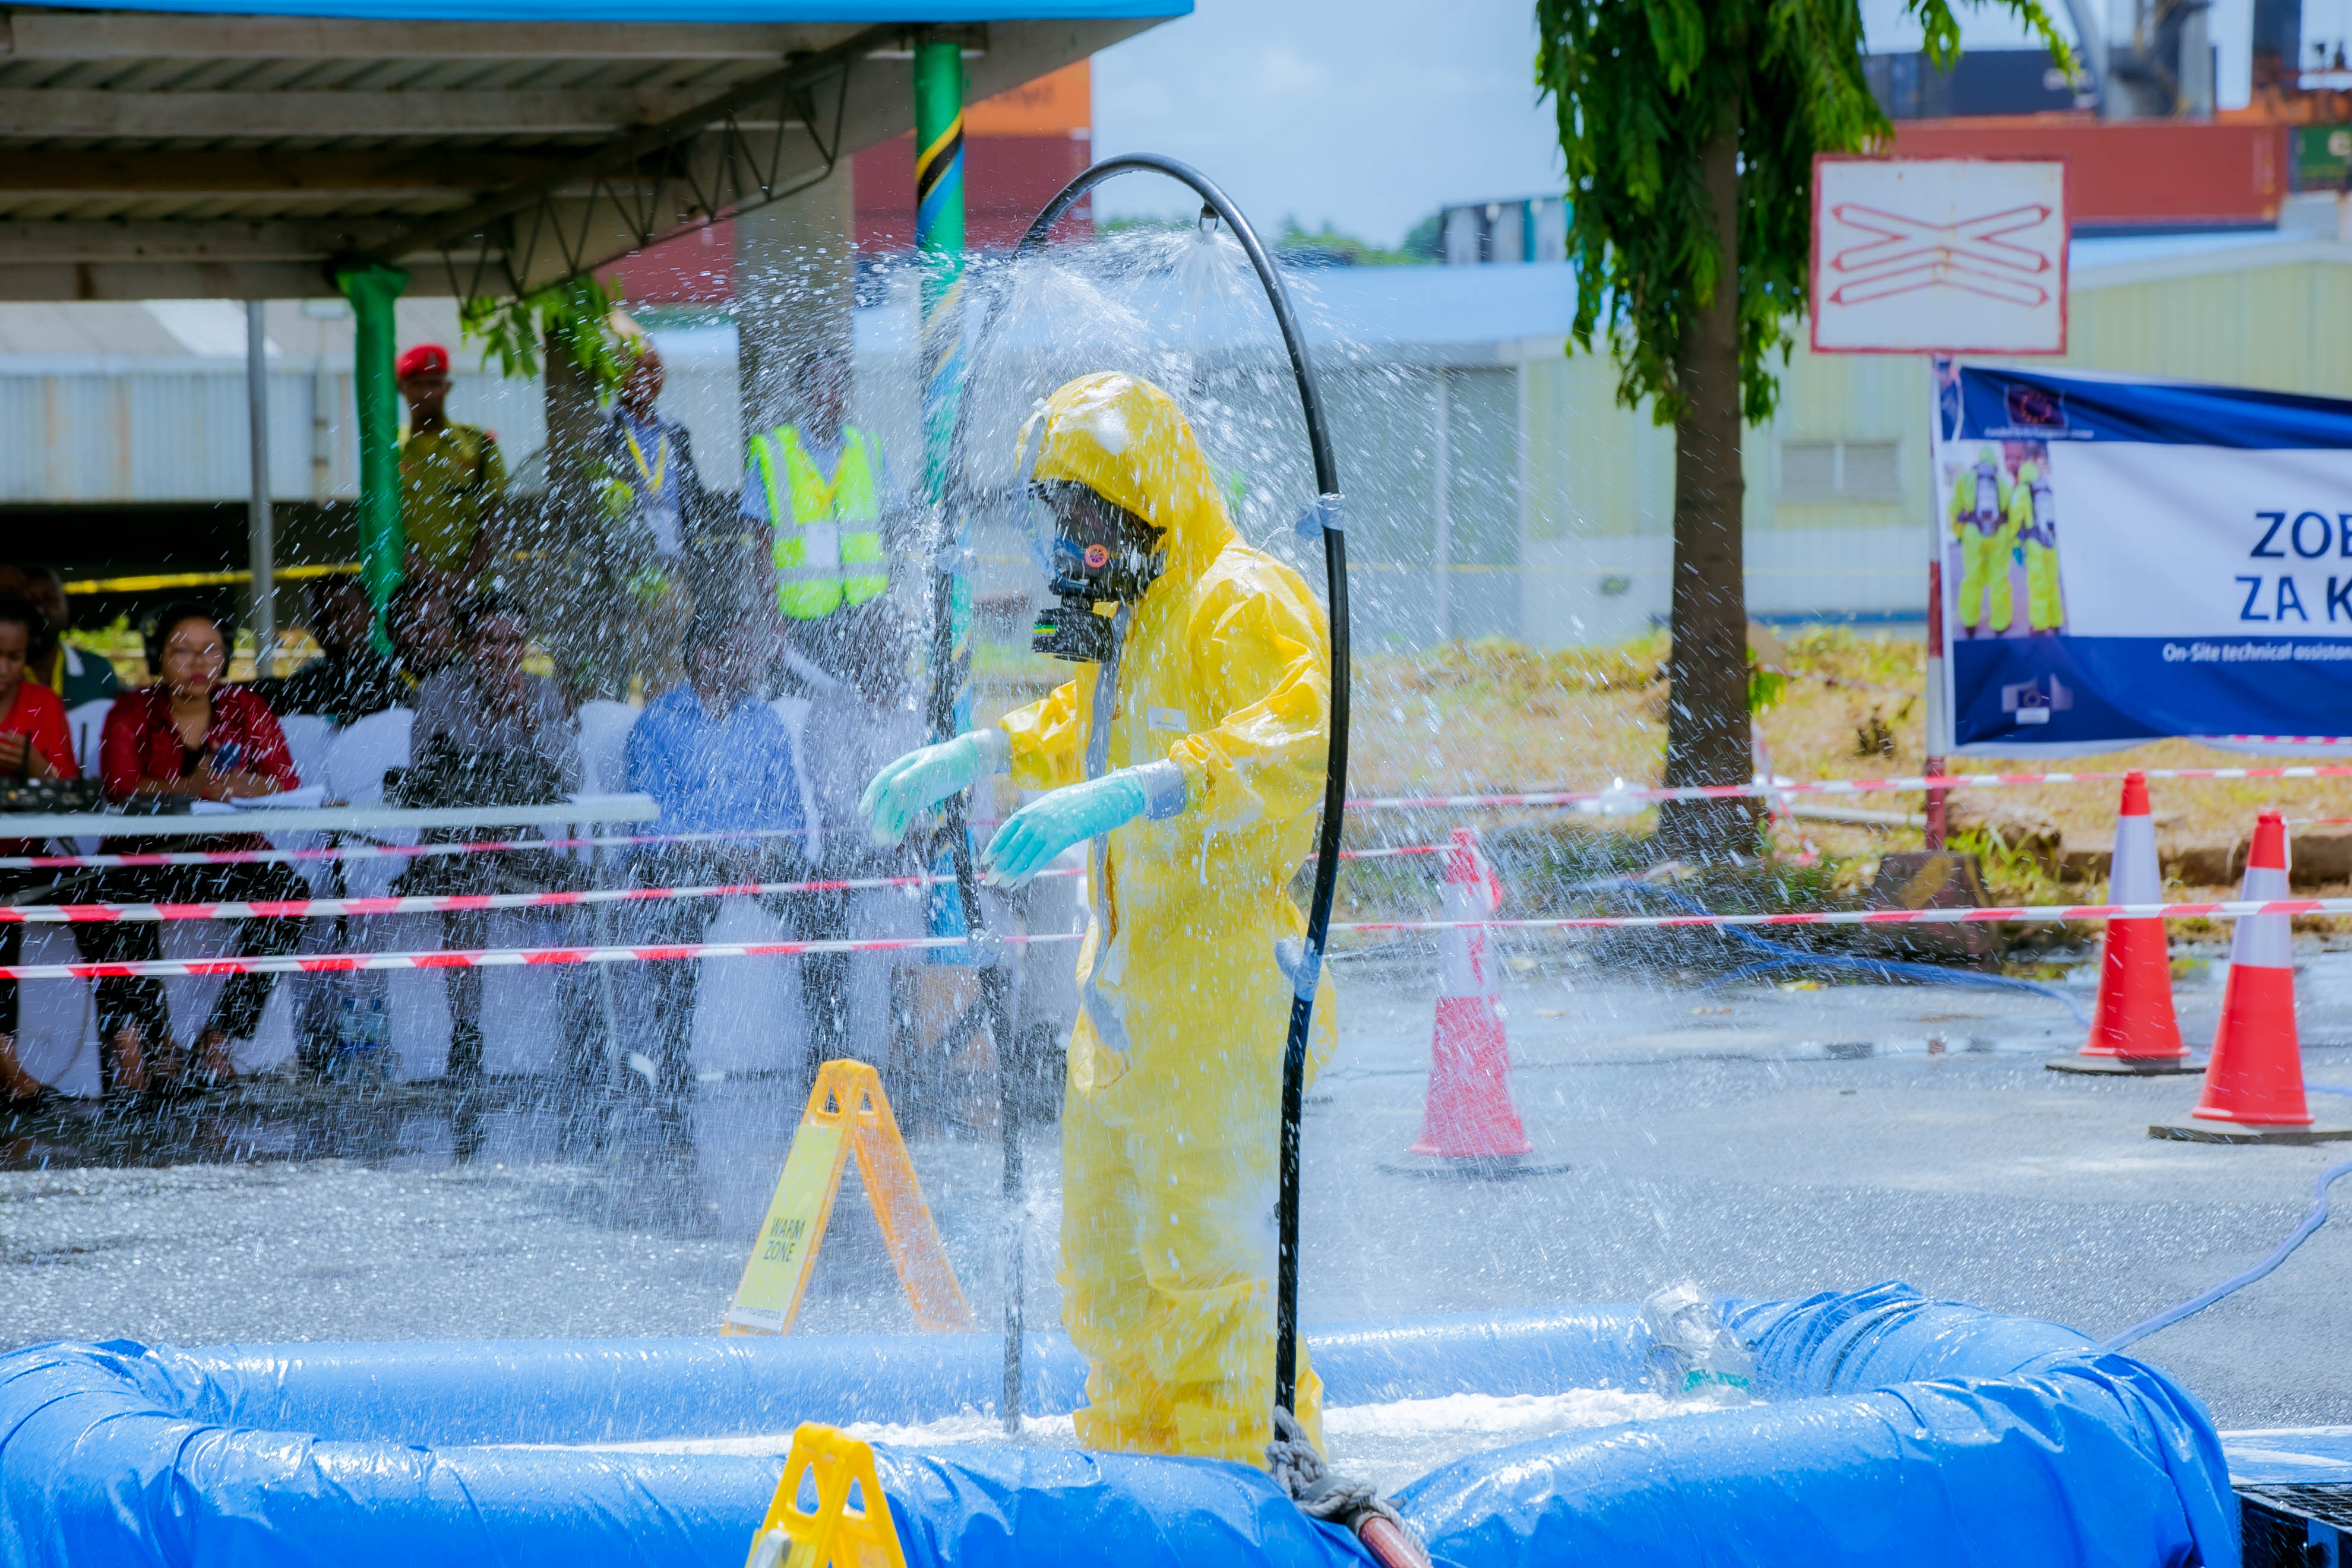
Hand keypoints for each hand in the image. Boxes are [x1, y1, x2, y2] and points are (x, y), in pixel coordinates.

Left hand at [0, 731, 32, 774]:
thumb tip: (8, 730)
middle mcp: (24, 755)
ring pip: (6, 758)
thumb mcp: (30, 745)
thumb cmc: (33, 755)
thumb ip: (19, 737)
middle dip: (1, 745)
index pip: (18, 741)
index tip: (0, 734)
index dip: (8, 737)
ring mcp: (19, 763)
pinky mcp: (15, 768)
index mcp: (28, 748)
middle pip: (11, 750)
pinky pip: (4, 764)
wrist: (40, 770)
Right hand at [859, 730, 1005, 845]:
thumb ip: (912, 775)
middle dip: (881, 819)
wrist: (965, 761)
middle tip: (878, 838)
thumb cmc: (948, 759)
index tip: (863, 812)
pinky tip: (895, 841)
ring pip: (894, 811)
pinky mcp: (917, 800)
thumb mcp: (931, 766)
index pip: (881, 783)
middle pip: (886, 801)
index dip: (871, 796)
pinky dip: (899, 827)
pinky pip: (904, 816)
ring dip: (887, 825)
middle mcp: (901, 780)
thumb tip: (892, 785)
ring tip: (883, 842)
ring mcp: (909, 791)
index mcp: (900, 767)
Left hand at [980, 771, 1151, 887]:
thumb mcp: (1058, 804)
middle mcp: (1037, 817)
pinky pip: (1040, 858)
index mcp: (1034, 808)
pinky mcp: (1062, 837)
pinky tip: (1020, 883)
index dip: (994, 845)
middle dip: (999, 864)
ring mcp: (1048, 826)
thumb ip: (1043, 816)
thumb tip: (1032, 831)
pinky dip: (1028, 872)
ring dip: (1010, 871)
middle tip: (988, 880)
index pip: (1007, 828)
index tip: (984, 859)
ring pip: (1023, 853)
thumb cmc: (1086, 802)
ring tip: (1001, 885)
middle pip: (1012, 844)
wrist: (1107, 796)